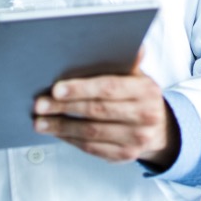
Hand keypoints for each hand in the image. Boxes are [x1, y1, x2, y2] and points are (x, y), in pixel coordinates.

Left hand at [34, 54, 178, 167]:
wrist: (161, 128)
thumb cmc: (140, 96)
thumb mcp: (139, 76)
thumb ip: (129, 61)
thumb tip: (134, 44)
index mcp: (146, 91)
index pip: (109, 88)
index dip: (80, 88)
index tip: (56, 89)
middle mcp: (144, 116)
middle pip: (97, 111)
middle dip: (64, 108)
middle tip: (40, 104)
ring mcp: (135, 139)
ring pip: (91, 133)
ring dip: (61, 127)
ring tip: (40, 121)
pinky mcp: (124, 156)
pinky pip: (92, 148)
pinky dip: (70, 139)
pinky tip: (57, 132)